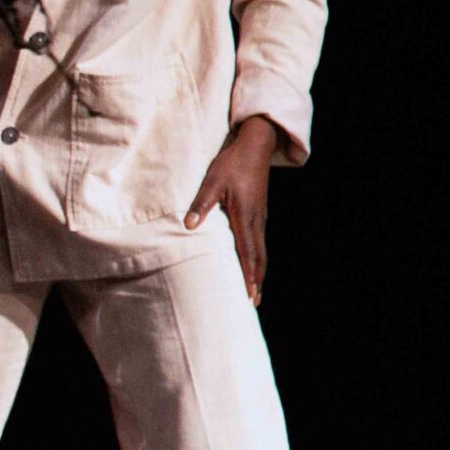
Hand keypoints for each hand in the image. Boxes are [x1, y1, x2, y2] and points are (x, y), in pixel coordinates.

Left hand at [186, 117, 278, 304]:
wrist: (255, 147)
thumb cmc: (232, 164)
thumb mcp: (212, 181)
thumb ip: (201, 204)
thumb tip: (189, 225)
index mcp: (245, 216)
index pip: (248, 252)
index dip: (249, 274)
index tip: (249, 293)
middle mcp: (256, 220)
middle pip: (258, 257)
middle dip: (256, 280)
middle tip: (253, 302)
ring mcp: (259, 217)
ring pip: (261, 250)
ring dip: (258, 271)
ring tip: (254, 290)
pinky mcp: (258, 213)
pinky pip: (258, 241)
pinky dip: (257, 258)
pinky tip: (252, 264)